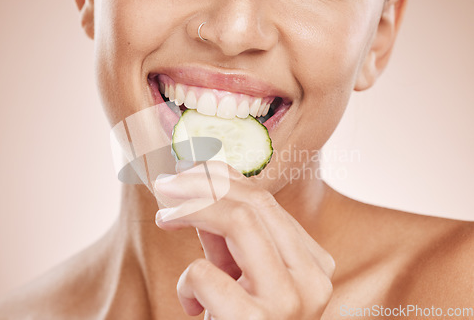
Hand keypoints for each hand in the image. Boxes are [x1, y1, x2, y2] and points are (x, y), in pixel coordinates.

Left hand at [154, 161, 334, 319]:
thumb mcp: (241, 277)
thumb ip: (227, 236)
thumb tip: (196, 185)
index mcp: (313, 265)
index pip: (267, 203)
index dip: (223, 179)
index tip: (189, 171)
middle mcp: (312, 280)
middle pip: (254, 205)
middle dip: (202, 185)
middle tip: (166, 184)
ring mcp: (290, 301)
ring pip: (240, 220)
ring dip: (192, 208)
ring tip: (164, 215)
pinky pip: (206, 275)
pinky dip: (188, 283)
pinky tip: (191, 307)